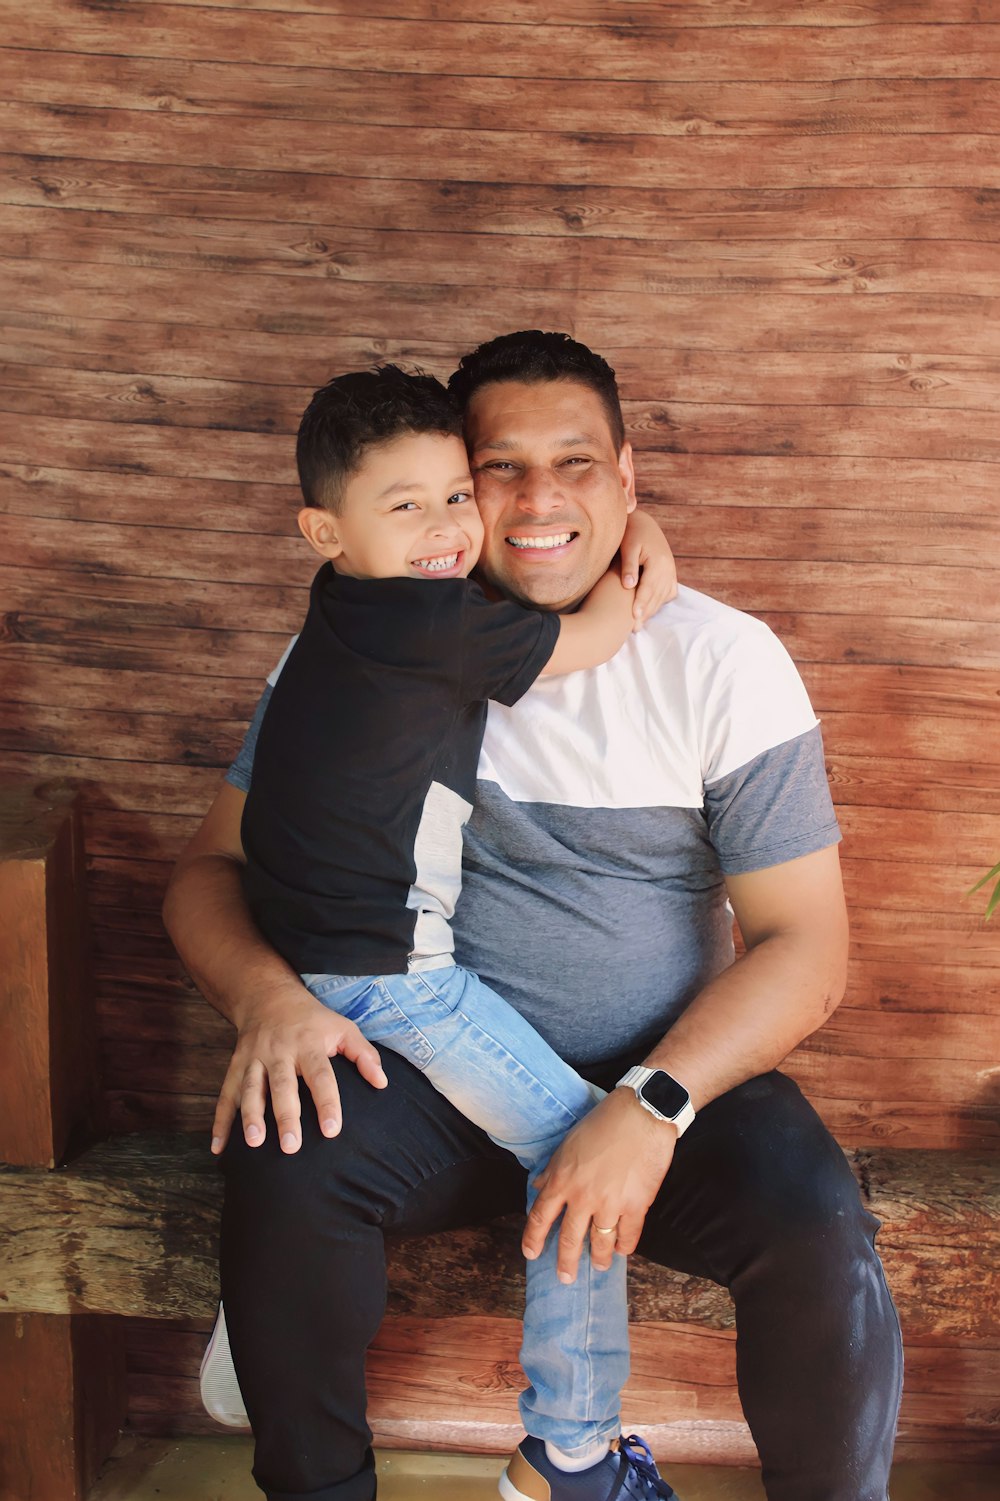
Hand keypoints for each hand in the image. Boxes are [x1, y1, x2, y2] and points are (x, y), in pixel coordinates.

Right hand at [211, 979, 387, 1154]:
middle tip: (291, 1146)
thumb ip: (363, 1055)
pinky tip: (218, 1146)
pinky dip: (220, 1120)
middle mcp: (279, 1051)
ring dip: (250, 1116)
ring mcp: (254, 1058)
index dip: (326, 1102)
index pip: (320, 1076)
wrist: (268, 996)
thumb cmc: (313, 1019)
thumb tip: (382, 1083)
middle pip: (282, 1085)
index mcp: (308, 1043)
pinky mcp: (235, 1065)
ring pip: (250, 1089)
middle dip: (285, 1115)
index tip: (331, 1130)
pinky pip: (225, 1094)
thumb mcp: (342, 1028)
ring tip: (254, 1143)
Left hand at [522, 1087, 676, 1281]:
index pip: (540, 1217)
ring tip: (598, 1266)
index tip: (530, 1254)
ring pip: (599, 1243)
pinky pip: (628, 1236)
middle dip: (565, 1262)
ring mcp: (610, 1204)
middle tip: (565, 1277)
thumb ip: (553, 1169)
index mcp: (562, 1179)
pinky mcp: (637, 1205)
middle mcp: (583, 1197)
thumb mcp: (568, 1142)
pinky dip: (624, 1247)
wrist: (642, 1114)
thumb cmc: (603, 1122)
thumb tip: (539, 1187)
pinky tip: (621, 1251)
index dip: (533, 1238)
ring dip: (597, 1258)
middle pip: (569, 1239)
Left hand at [619, 508, 676, 628]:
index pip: (649, 587)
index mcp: (659, 561)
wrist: (644, 524)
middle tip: (633, 628)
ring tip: (638, 624)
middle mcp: (668, 568)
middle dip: (646, 612)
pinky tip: (649, 611)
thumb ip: (629, 565)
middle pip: (657, 595)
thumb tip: (628, 585)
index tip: (634, 617)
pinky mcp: (670, 573)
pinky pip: (667, 592)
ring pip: (662, 596)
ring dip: (652, 610)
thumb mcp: (628, 546)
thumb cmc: (632, 533)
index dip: (642, 603)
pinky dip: (659, 602)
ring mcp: (671, 571)